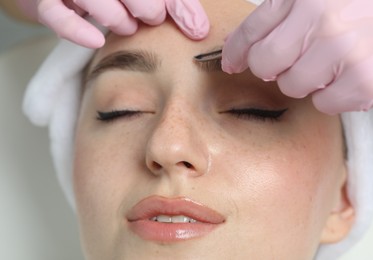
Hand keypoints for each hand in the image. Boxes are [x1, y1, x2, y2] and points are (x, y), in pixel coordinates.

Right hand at [17, 0, 208, 47]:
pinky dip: (77, 30)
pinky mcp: (42, 0)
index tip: (197, 29)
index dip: (179, 5)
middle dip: (146, 7)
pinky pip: (57, 15)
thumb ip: (172, 2)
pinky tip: (97, 40)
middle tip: (151, 18)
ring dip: (116, 17)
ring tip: (126, 25)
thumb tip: (199, 27)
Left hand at [222, 0, 372, 113]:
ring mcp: (342, 51)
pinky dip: (334, 95)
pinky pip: (323, 104)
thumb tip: (237, 43)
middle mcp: (322, 19)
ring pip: (292, 86)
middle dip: (273, 68)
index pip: (252, 29)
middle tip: (297, 60)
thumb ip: (285, 14)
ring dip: (309, 80)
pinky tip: (353, 74)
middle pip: (264, 64)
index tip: (231, 62)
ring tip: (336, 61)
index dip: (236, 50)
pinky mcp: (363, 82)